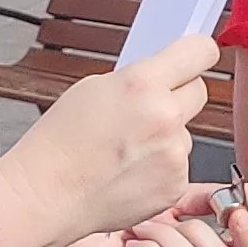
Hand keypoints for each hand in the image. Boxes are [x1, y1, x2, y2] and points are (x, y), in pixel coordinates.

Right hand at [2, 36, 211, 246]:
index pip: (199, 52)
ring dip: (165, 137)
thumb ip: (136, 80)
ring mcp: (173, 154)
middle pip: (198, 91)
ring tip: (125, 150)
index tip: (195, 56)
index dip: (197, 52)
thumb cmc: (59, 144)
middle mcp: (164, 117)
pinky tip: (129, 171)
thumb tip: (161, 79)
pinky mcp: (175, 185)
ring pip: (185, 133)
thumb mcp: (92, 89)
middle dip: (178, 95)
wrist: (48, 194)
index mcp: (142, 84)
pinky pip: (178, 165)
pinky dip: (159, 168)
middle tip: (148, 108)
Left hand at [48, 184, 247, 246]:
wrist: (70, 218)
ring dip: (164, 237)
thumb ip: (206, 199)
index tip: (237, 212)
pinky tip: (130, 244)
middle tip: (166, 220)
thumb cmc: (113, 214)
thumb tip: (244, 192)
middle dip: (195, 232)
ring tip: (140, 230)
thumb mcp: (168, 199)